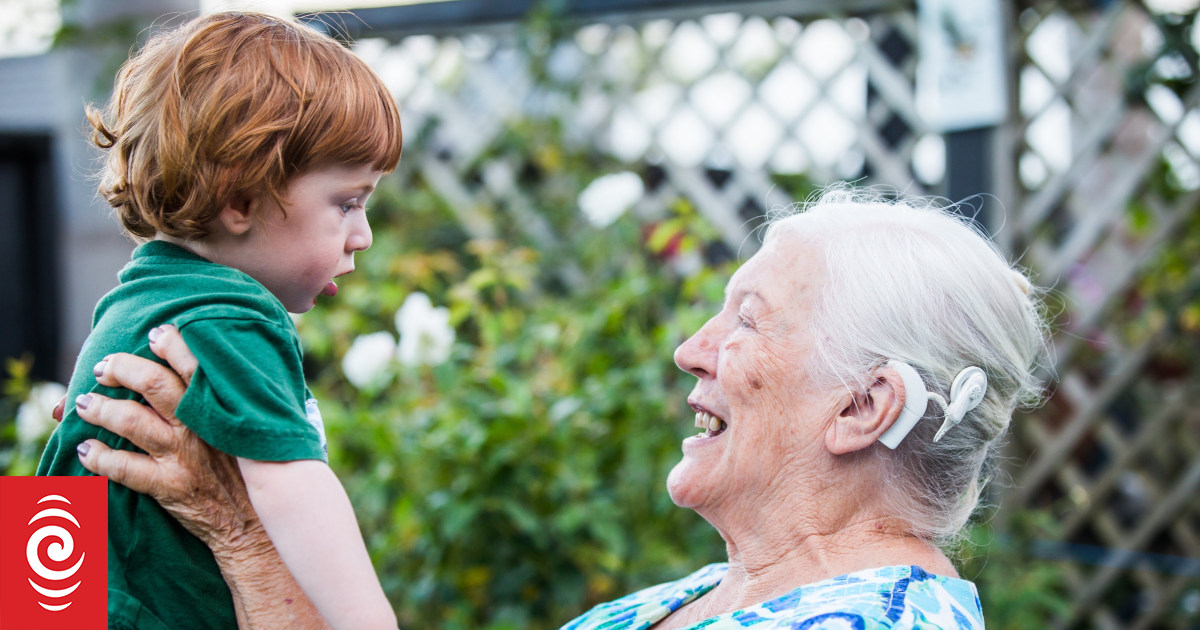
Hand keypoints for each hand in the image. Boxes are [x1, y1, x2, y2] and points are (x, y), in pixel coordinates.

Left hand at [75, 325, 329, 628]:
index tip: (155, 333)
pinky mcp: (166, 487)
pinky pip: (123, 469)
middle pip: (153, 385)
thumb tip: (234, 373)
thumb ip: (246, 402)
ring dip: (102, 408)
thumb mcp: (260, 430)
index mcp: (223, 410)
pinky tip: (87, 450)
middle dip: (122, 369)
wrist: (257, 525)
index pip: (196, 366)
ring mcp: (181, 457)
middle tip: (104, 367)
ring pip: (131, 421)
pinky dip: (100, 458)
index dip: (172, 344)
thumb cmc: (259, 471)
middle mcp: (198, 429)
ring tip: (84, 402)